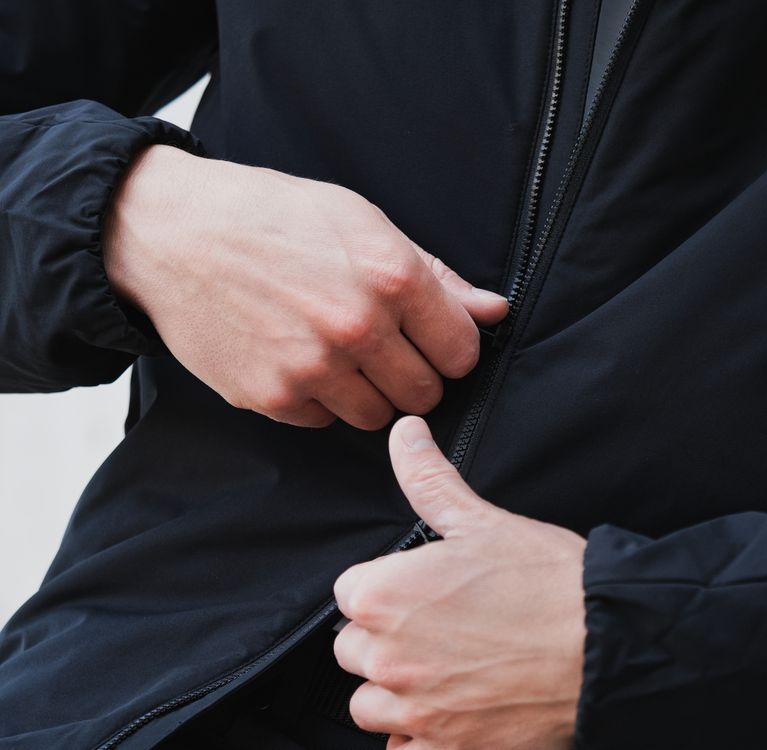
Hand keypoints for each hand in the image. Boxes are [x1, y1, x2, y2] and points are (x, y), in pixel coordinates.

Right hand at [103, 146, 507, 427]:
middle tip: (387, 350)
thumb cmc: (272, 217)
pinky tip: (300, 360)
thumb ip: (436, 275)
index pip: (462, 352)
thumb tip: (494, 310)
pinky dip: (320, 400)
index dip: (452, 349)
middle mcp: (356, 327)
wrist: (174, 234)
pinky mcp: (272, 396)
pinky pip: (324, 421)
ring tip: (341, 354)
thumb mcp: (363, 222)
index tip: (434, 341)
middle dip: (415, 376)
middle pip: (426, 394)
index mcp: (392, 276)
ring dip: (370, 393)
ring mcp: (312, 367)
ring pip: (378, 417)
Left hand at [333, 417, 586, 748]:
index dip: (385, 589)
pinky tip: (458, 710)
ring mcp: (416, 714)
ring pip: (371, 705)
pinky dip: (421, 736)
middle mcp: (388, 659)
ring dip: (398, 692)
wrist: (608, 645)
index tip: (419, 591)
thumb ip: (429, 480)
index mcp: (386, 596)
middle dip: (387, 639)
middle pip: (354, 650)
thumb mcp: (483, 521)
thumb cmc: (549, 582)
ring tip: (447, 670)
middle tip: (440, 627)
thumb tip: (404, 435)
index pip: (349, 594)